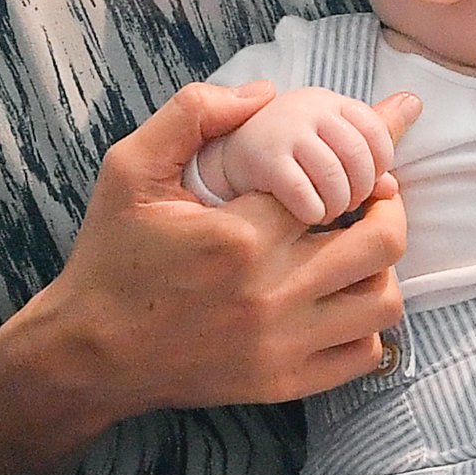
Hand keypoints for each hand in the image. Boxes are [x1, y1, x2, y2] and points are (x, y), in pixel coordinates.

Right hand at [35, 84, 416, 419]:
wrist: (89, 352)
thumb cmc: (111, 257)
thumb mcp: (129, 168)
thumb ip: (192, 114)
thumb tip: (265, 92)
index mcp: (240, 235)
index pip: (339, 183)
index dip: (360, 163)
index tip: (364, 155)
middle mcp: (270, 293)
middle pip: (381, 241)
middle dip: (386, 207)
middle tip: (368, 197)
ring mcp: (282, 344)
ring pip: (383, 301)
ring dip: (379, 267)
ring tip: (353, 250)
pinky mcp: (283, 382)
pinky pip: (363, 354)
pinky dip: (366, 324)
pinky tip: (337, 301)